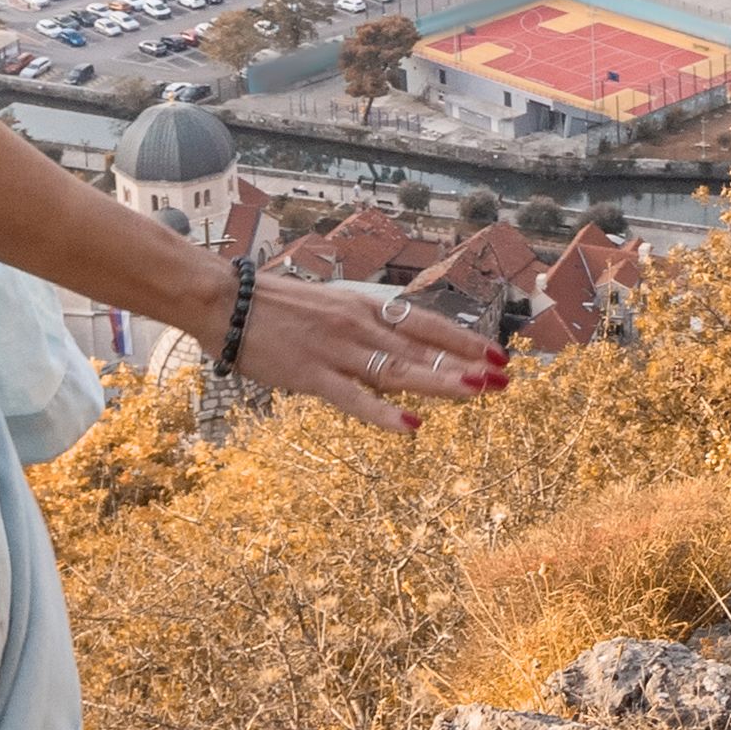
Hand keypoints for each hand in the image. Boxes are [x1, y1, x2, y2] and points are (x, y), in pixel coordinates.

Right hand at [225, 276, 509, 431]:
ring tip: (476, 395)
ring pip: (398, 370)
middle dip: (466, 365)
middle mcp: (358, 324)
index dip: (464, 340)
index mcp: (364, 305)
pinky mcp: (311, 376)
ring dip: (440, 383)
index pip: (426, 323)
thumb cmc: (274, 305)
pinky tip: (411, 428)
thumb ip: (362, 324)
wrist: (226, 301)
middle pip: (422, 348)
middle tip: (504, 381)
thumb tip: (395, 343)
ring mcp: (336, 350)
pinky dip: (384, 414)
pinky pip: (354, 399)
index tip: (497, 355)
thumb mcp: (330, 304)